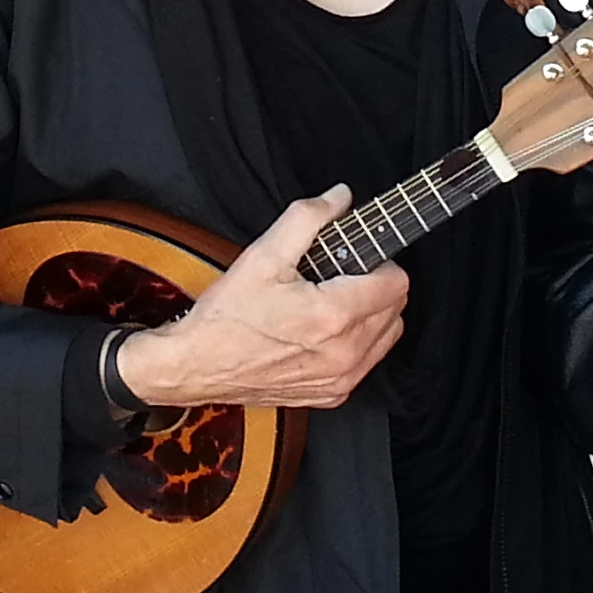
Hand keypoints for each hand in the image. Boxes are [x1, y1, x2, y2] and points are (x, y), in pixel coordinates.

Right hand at [115, 186, 406, 410]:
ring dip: (372, 315)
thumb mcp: (264, 254)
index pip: (397, 283)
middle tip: (341, 277)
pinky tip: (326, 331)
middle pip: (396, 309)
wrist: (195, 366)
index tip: (357, 258)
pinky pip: (366, 363)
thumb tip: (340, 197)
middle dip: (376, 286)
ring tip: (334, 302)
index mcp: (334, 316)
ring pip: (386, 337)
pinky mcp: (330, 395)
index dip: (380, 262)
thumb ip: (308, 218)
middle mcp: (344, 354)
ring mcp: (339, 379)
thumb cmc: (227, 316)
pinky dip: (358, 344)